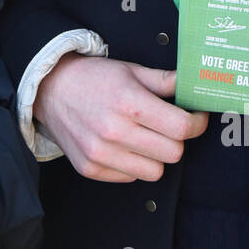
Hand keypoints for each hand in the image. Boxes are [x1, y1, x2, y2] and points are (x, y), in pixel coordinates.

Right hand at [35, 53, 207, 182]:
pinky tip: (123, 145)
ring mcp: (100, 154)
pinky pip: (131, 177)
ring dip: (155, 156)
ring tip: (143, 137)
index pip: (182, 128)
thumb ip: (166, 81)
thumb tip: (196, 85)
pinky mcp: (91, 169)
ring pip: (155, 172)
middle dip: (177, 139)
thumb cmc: (93, 78)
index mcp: (129, 103)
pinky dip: (133, 164)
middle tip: (168, 126)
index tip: (196, 118)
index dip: (197, 123)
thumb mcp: (131, 70)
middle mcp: (114, 131)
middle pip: (173, 153)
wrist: (51, 89)